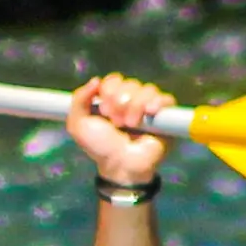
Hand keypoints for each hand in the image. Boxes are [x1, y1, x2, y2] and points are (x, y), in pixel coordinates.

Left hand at [67, 72, 175, 187]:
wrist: (120, 165)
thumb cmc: (100, 147)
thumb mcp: (78, 125)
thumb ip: (78, 99)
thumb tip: (96, 80)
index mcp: (113, 99)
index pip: (115, 80)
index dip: (109, 90)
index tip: (104, 110)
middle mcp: (132, 101)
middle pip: (131, 83)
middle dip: (120, 101)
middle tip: (116, 122)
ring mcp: (149, 108)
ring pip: (148, 89)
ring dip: (135, 105)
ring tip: (130, 124)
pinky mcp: (166, 117)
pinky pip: (167, 99)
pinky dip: (157, 102)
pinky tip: (149, 112)